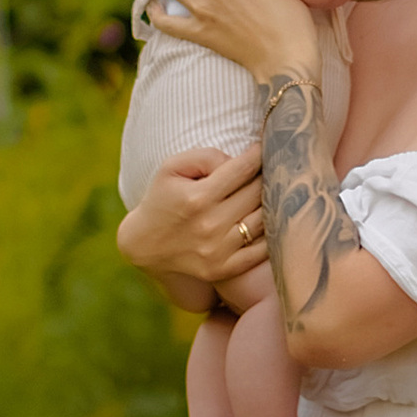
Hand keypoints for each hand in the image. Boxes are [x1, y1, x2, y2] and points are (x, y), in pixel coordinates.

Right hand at [116, 143, 267, 304]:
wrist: (145, 244)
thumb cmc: (162, 198)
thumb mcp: (172, 167)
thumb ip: (207, 157)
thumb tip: (239, 162)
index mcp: (197, 198)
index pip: (242, 170)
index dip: (258, 155)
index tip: (263, 148)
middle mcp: (210, 225)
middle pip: (257, 193)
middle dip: (265, 177)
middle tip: (269, 169)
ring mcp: (218, 250)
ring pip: (264, 220)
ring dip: (271, 204)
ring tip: (271, 193)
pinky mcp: (223, 268)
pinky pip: (261, 250)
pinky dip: (269, 234)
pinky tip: (267, 221)